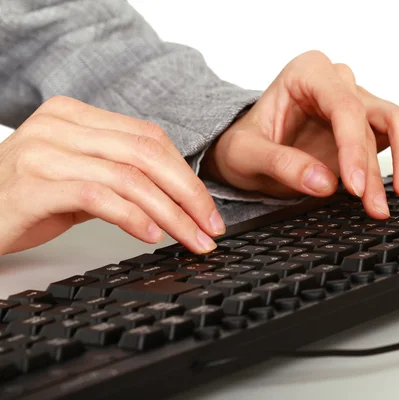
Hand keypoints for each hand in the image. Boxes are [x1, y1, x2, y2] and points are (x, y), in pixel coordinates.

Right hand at [0, 96, 224, 254]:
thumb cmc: (25, 198)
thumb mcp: (78, 177)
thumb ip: (120, 174)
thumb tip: (177, 195)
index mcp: (75, 115)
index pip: (149, 138)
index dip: (185, 174)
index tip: (207, 209)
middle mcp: (60, 126)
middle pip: (146, 154)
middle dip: (187, 194)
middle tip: (209, 227)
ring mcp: (45, 152)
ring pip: (129, 176)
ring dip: (170, 213)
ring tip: (190, 238)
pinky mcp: (34, 184)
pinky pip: (98, 196)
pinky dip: (132, 217)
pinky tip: (151, 235)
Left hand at [201, 51, 398, 217]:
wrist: (250, 153)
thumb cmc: (245, 144)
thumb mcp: (246, 155)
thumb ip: (281, 164)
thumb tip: (324, 181)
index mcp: (307, 74)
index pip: (343, 107)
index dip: (354, 148)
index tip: (355, 186)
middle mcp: (337, 83)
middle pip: (374, 115)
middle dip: (378, 164)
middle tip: (375, 203)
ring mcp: (357, 102)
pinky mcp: (370, 124)